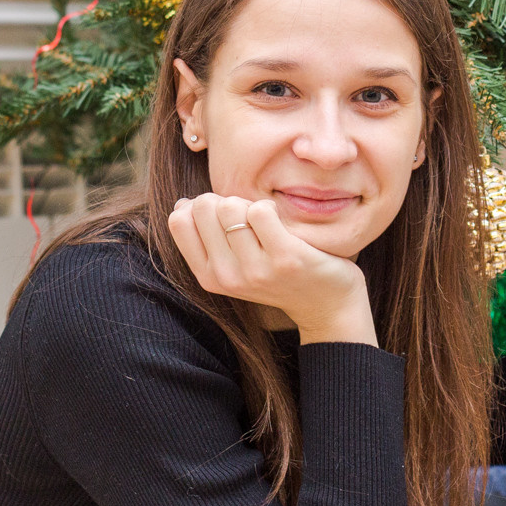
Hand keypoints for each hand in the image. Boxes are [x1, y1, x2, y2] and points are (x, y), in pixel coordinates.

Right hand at [168, 193, 376, 344]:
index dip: (200, 205)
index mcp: (208, 276)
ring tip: (267, 224)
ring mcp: (256, 269)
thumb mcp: (233, 265)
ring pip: (232, 206)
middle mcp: (227, 276)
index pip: (179, 220)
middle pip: (205, 207)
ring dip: (251, 205)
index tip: (223, 216)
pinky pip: (262, 210)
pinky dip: (271, 207)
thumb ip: (206, 238)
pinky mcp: (286, 258)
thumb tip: (182, 204)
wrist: (327, 305)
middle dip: (227, 201)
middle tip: (248, 218)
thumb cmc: (277, 275)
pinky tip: (282, 224)